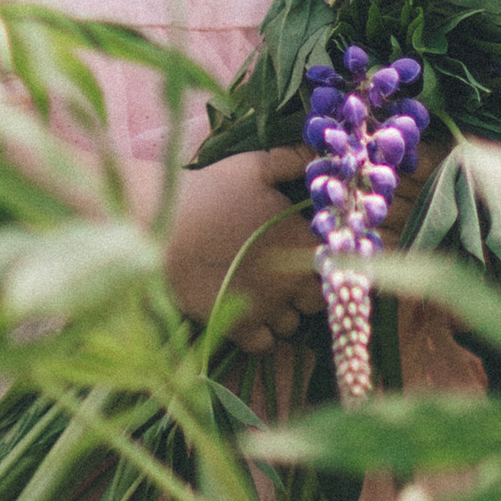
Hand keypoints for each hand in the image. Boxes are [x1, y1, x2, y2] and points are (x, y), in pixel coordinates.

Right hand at [160, 150, 322, 345]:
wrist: (161, 228)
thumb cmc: (208, 193)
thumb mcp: (254, 166)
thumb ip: (293, 161)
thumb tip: (323, 156)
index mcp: (303, 240)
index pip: (339, 263)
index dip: (326, 260)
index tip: (307, 254)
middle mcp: (294, 279)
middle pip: (318, 298)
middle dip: (305, 289)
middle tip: (282, 275)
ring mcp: (268, 307)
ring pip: (292, 323)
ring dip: (282, 311)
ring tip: (260, 294)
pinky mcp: (240, 327)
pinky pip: (265, 343)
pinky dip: (260, 333)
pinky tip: (246, 312)